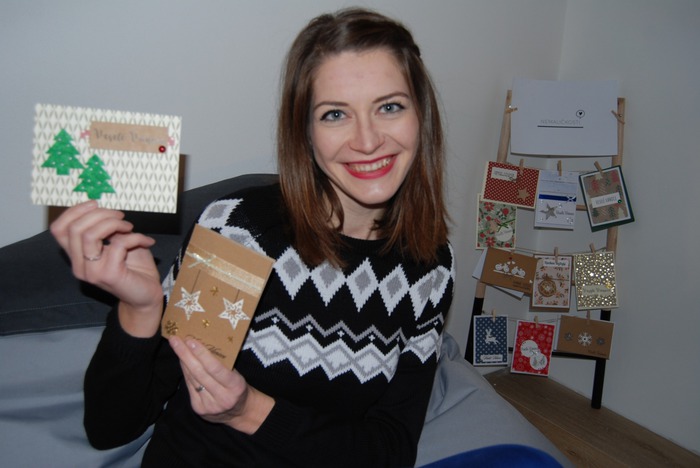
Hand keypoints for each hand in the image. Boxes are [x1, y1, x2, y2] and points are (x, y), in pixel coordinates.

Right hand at [50, 201, 162, 333]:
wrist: (146, 295)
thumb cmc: (134, 268)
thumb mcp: (118, 242)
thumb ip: (107, 229)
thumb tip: (105, 210)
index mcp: (77, 256)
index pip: (59, 229)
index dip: (74, 211)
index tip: (95, 204)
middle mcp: (79, 265)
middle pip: (74, 229)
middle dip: (100, 214)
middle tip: (120, 216)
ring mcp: (91, 271)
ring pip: (89, 235)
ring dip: (113, 223)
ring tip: (129, 226)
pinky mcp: (109, 274)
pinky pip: (118, 244)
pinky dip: (135, 237)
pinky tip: (146, 241)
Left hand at [169, 336, 273, 433]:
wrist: (239, 412)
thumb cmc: (238, 386)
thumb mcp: (237, 375)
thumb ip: (223, 364)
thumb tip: (203, 344)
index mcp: (236, 386)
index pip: (216, 368)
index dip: (202, 354)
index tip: (190, 341)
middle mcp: (222, 398)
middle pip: (199, 373)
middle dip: (185, 355)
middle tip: (175, 340)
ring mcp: (209, 405)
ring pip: (192, 379)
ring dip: (183, 361)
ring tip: (177, 346)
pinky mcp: (198, 409)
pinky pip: (189, 386)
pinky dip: (185, 372)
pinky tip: (182, 361)